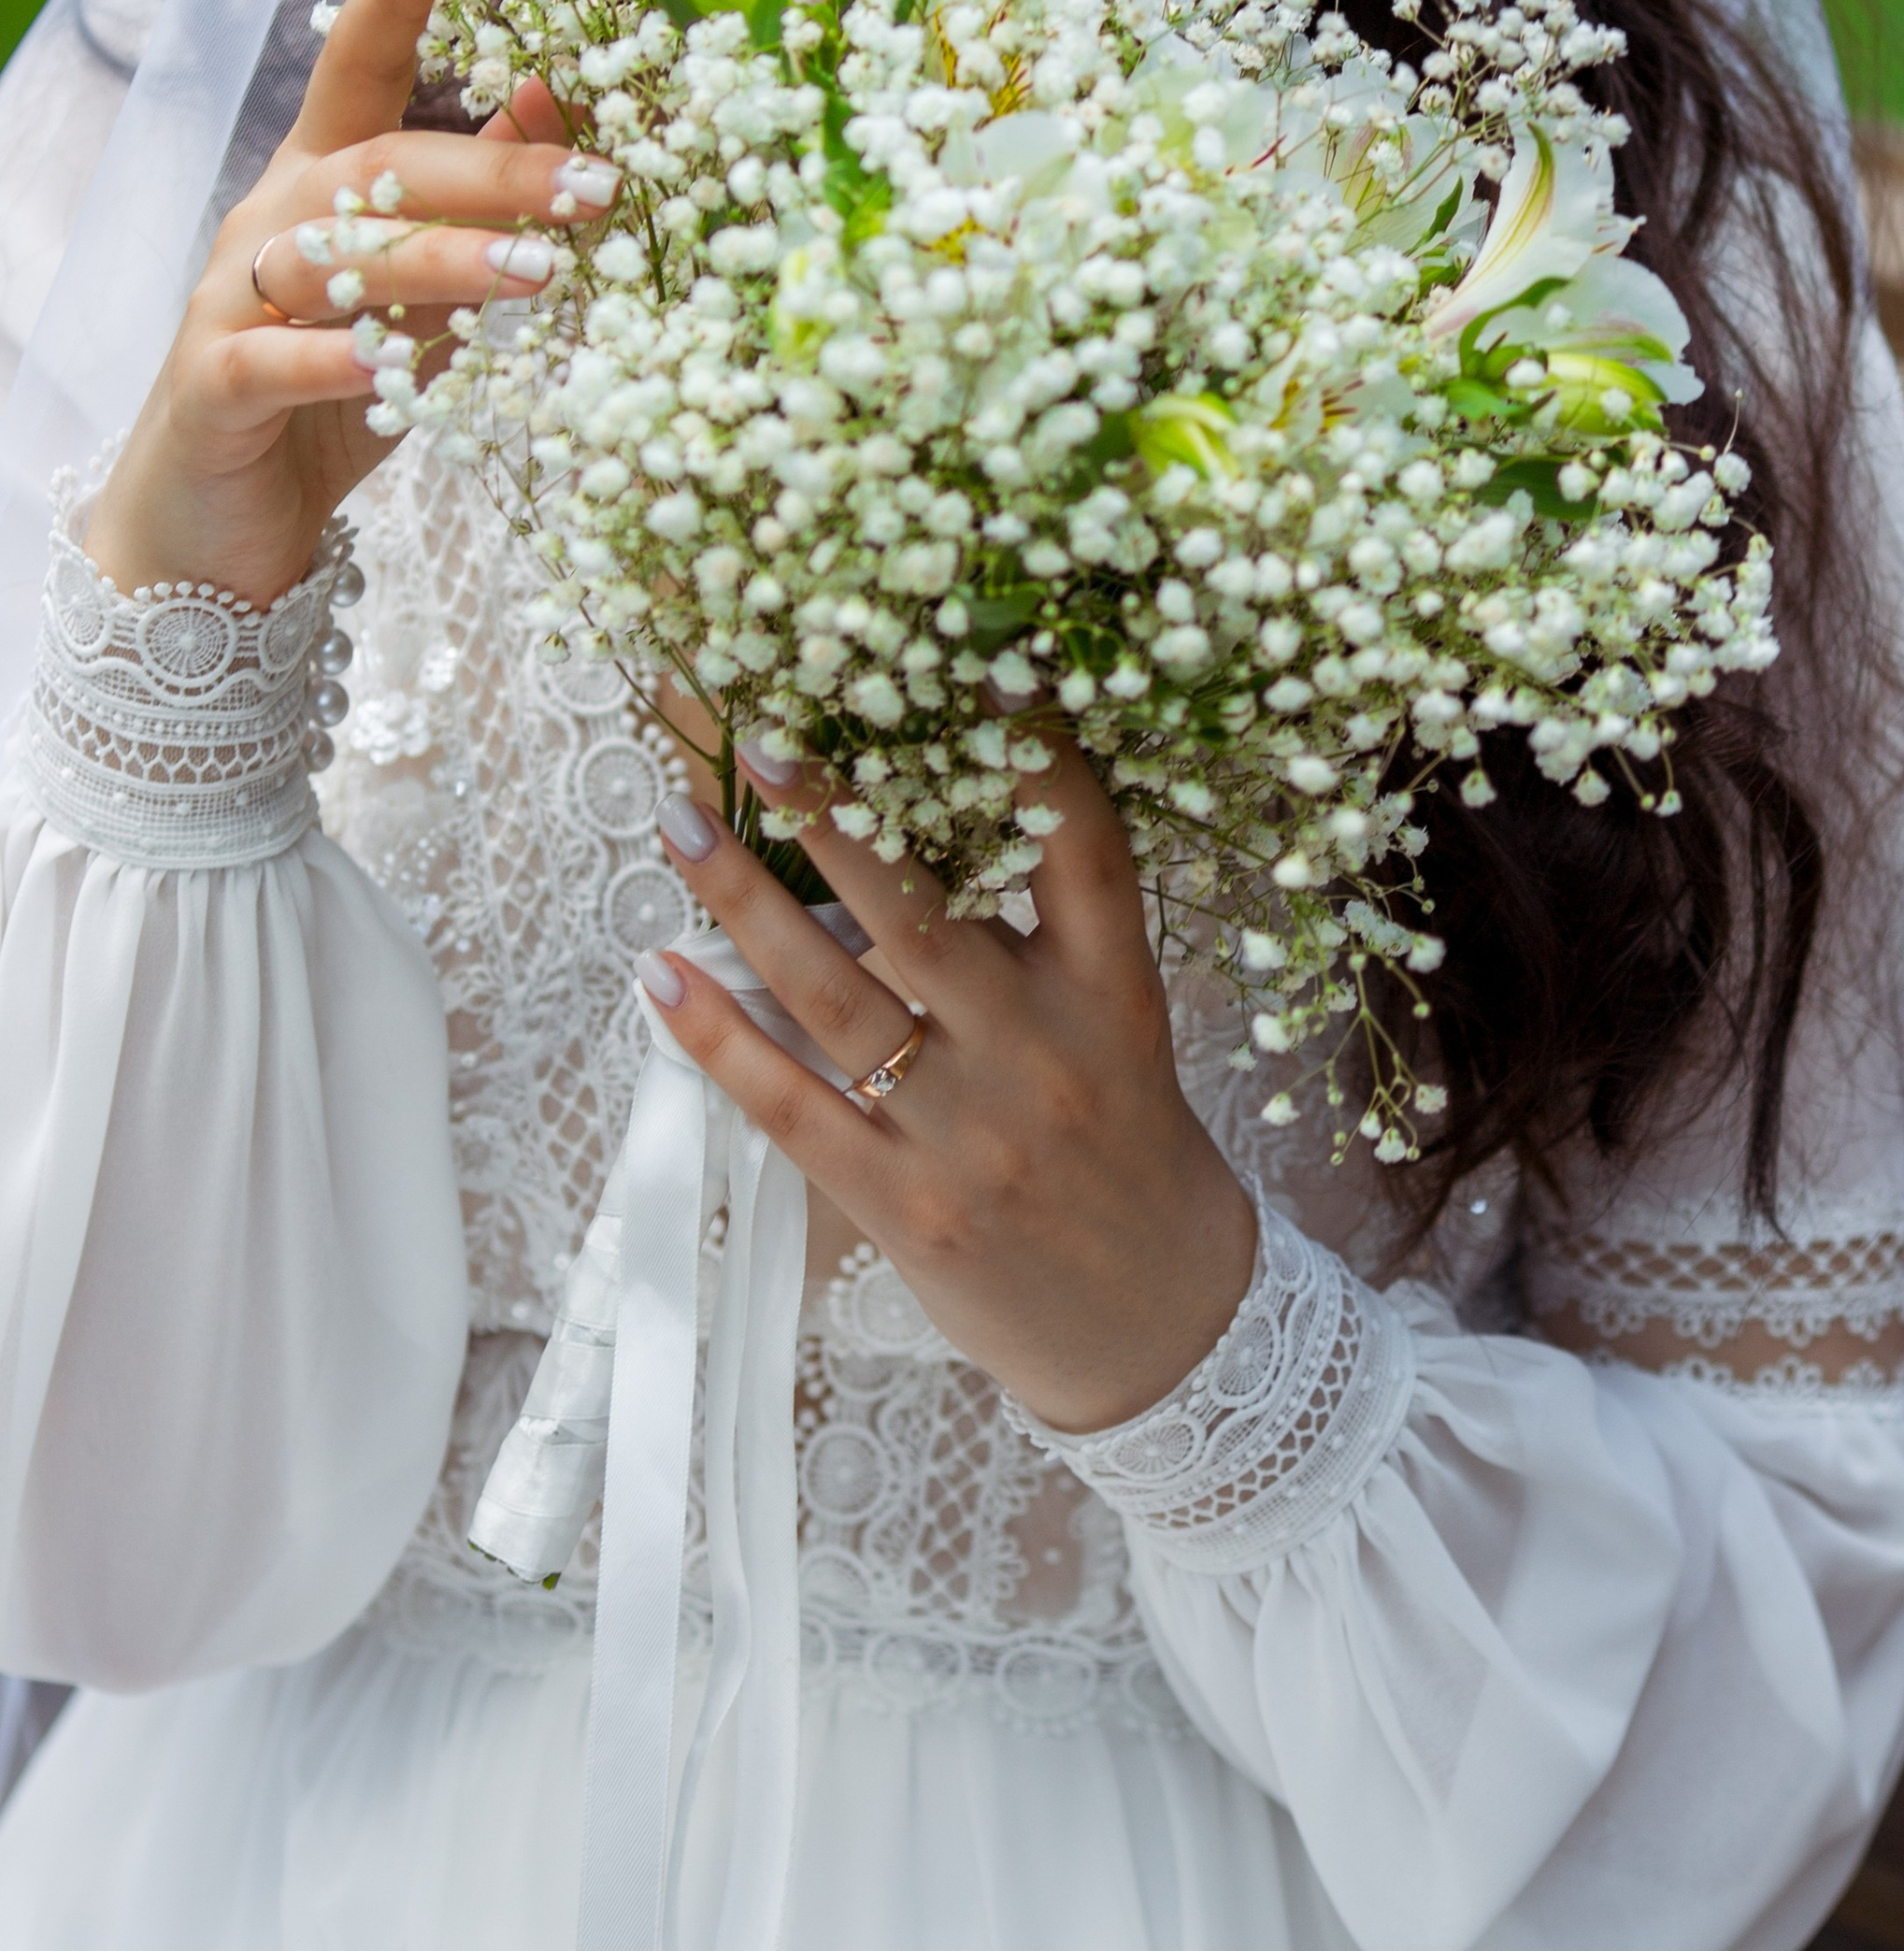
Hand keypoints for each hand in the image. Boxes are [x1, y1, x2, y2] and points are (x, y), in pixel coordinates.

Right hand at [84, 0, 618, 610]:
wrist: (214, 521)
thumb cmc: (329, 388)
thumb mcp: (417, 287)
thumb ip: (472, 198)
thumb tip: (549, 97)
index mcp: (317, 182)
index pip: (351, 70)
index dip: (389, 0)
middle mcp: (267, 221)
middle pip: (375, 167)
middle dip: (492, 172)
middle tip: (595, 186)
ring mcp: (229, 301)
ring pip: (332, 257)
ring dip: (440, 262)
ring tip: (536, 273)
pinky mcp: (212, 386)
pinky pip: (271, 360)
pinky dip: (331, 360)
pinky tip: (390, 365)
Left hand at [644, 739, 1257, 1434]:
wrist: (1160, 1323)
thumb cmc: (1127, 1144)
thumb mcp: (1119, 1020)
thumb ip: (1043, 931)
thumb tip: (915, 808)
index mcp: (1112, 989)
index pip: (1081, 846)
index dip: (1032, 752)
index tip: (971, 665)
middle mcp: (1042, 1051)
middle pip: (921, 913)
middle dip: (829, 813)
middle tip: (755, 731)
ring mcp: (971, 1134)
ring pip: (836, 998)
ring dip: (743, 904)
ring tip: (674, 825)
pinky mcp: (907, 1209)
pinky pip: (793, 1108)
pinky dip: (717, 1040)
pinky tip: (659, 973)